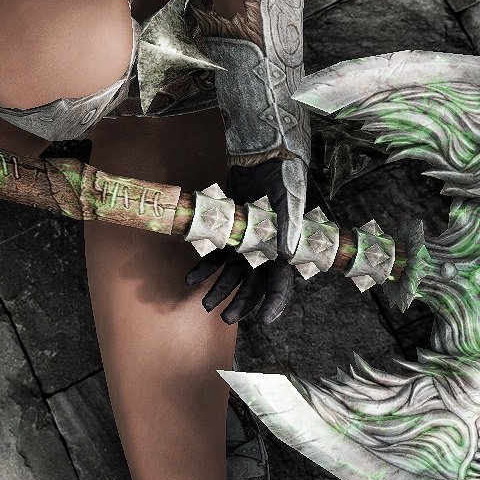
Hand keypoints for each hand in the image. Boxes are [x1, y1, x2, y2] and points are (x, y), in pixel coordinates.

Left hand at [184, 159, 297, 325]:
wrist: (263, 160)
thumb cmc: (282, 181)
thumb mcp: (289, 203)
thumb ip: (288, 228)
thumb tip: (287, 255)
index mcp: (284, 248)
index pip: (281, 282)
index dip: (274, 302)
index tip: (264, 319)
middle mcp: (265, 250)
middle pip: (253, 284)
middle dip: (240, 303)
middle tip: (226, 318)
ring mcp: (246, 243)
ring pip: (232, 274)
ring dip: (219, 290)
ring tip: (206, 306)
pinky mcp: (229, 234)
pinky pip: (215, 256)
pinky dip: (203, 268)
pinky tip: (190, 279)